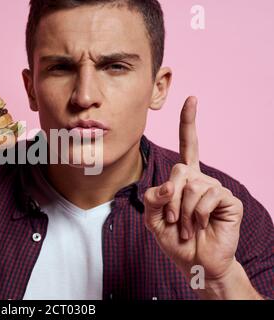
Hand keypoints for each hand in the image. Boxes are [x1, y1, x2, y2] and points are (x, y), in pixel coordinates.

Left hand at [143, 97, 243, 282]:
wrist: (194, 262)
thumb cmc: (174, 238)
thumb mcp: (152, 218)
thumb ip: (153, 197)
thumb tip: (172, 184)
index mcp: (184, 179)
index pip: (188, 146)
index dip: (189, 122)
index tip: (191, 99)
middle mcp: (201, 179)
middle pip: (179, 170)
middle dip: (170, 199)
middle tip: (172, 219)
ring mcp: (216, 188)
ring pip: (192, 187)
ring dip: (182, 212)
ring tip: (187, 226)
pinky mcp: (229, 200)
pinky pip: (207, 197)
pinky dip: (196, 216)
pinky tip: (200, 226)